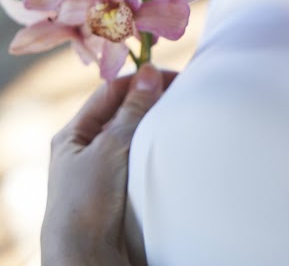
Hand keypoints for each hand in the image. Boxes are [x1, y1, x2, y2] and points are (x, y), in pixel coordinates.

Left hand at [41, 64, 175, 265]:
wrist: (88, 258)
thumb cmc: (88, 200)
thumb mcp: (109, 146)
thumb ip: (132, 110)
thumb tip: (149, 73)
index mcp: (73, 135)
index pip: (110, 93)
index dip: (139, 81)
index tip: (171, 77)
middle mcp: (87, 151)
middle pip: (124, 114)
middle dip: (151, 103)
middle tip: (183, 94)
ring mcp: (106, 172)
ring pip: (137, 137)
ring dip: (157, 126)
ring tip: (182, 118)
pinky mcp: (124, 191)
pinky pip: (144, 160)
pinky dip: (160, 150)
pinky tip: (176, 146)